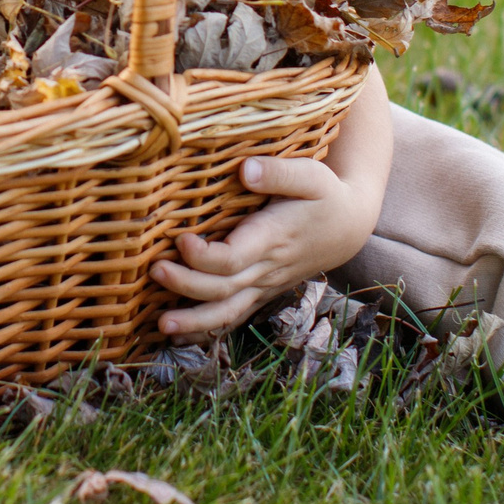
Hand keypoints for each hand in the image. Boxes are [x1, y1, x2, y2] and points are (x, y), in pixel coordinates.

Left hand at [152, 152, 385, 335]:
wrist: (348, 226)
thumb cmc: (324, 195)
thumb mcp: (310, 175)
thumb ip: (278, 172)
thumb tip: (245, 170)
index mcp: (274, 238)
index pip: (234, 258)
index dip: (204, 256)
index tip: (181, 240)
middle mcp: (267, 268)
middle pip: (223, 289)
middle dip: (187, 285)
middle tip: (155, 271)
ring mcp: (264, 285)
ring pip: (228, 312)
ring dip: (194, 322)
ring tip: (161, 325)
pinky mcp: (261, 291)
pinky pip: (233, 316)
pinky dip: (207, 328)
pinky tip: (179, 334)